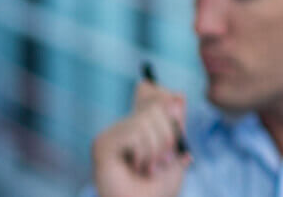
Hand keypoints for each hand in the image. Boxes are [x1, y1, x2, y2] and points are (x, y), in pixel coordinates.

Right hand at [91, 79, 189, 196]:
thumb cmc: (156, 191)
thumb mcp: (174, 156)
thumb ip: (176, 128)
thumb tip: (178, 95)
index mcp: (139, 129)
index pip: (151, 96)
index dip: (167, 102)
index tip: (178, 118)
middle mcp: (123, 128)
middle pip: (155, 106)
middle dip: (169, 135)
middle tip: (166, 160)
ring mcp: (111, 135)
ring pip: (146, 122)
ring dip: (158, 150)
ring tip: (151, 168)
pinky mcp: (103, 144)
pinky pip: (134, 134)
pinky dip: (144, 153)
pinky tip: (137, 168)